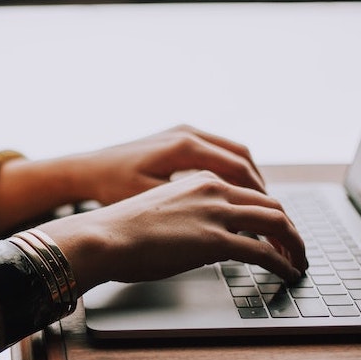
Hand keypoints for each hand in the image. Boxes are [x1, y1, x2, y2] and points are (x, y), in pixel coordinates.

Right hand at [37, 170, 307, 293]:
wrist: (103, 237)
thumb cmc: (121, 230)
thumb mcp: (161, 211)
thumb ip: (188, 216)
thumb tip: (199, 237)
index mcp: (200, 180)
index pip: (250, 192)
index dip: (270, 213)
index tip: (277, 231)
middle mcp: (214, 189)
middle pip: (271, 204)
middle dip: (290, 229)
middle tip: (297, 248)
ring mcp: (216, 213)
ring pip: (276, 223)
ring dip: (294, 244)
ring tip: (299, 262)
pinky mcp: (215, 240)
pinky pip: (264, 251)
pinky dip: (283, 263)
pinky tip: (288, 273)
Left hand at [65, 124, 266, 205]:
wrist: (86, 169)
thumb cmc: (112, 188)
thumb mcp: (152, 202)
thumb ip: (191, 210)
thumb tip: (228, 227)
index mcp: (185, 147)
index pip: (239, 170)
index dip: (260, 197)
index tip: (272, 219)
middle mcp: (188, 134)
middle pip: (243, 158)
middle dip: (261, 189)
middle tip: (274, 215)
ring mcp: (184, 132)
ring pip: (233, 152)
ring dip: (249, 178)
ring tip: (259, 206)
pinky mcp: (178, 137)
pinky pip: (218, 151)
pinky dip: (232, 170)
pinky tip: (234, 193)